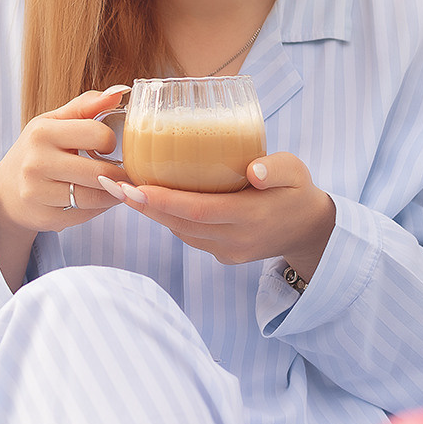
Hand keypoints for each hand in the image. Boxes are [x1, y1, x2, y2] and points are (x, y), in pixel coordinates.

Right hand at [0, 86, 129, 287]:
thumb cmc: (38, 150)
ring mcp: (38, 193)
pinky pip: (87, 215)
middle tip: (125, 172)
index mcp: (43, 132)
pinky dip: (98, 208)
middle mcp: (36, 163)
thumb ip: (87, 105)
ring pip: (96, 197)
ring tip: (115, 185)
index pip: (97, 135)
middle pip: (100, 172)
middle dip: (120, 174)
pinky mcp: (46, 218)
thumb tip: (122, 90)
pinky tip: (96, 199)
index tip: (107, 146)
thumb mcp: (55, 122)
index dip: (110, 141)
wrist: (6, 190)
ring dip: (113, 193)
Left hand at [101, 152, 335, 276]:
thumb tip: (254, 170)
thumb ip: (277, 169)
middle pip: (180, 224)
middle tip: (112, 185)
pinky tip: (151, 200)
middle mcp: (234, 239)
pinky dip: (169, 219)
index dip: (165, 202)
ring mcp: (227, 250)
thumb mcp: (297, 172)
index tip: (135, 188)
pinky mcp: (223, 254)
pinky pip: (189, 236)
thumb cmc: (299, 192)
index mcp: (250, 217)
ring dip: (151, 213)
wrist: (310, 230)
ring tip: (122, 189)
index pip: (199, 211)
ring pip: (181, 232)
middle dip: (144, 206)